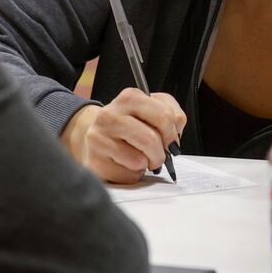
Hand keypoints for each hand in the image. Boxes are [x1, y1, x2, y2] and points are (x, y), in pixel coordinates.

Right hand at [61, 88, 186, 184]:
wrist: (98, 138)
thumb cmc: (130, 126)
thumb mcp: (152, 111)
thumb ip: (172, 115)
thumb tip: (176, 133)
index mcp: (129, 98)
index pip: (163, 116)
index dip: (172, 133)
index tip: (171, 140)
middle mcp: (110, 114)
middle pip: (150, 139)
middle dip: (161, 153)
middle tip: (159, 156)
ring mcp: (98, 138)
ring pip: (139, 160)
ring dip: (147, 164)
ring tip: (141, 159)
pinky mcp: (95, 161)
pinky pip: (127, 175)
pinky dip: (133, 175)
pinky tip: (125, 165)